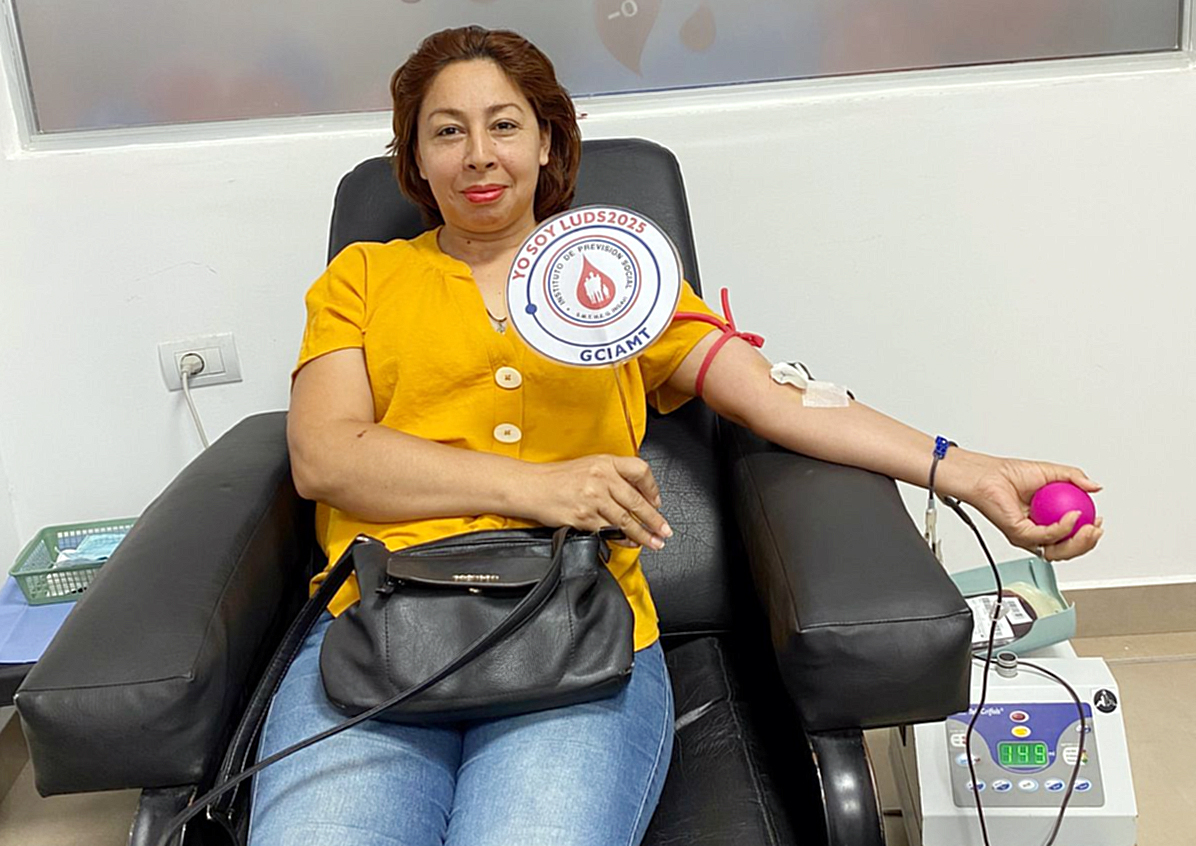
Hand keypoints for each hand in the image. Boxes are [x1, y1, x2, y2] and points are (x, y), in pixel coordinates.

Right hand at [523, 454, 672, 548]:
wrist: (531, 487)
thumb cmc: (558, 477)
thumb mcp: (590, 465)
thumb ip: (614, 475)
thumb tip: (639, 493)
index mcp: (605, 462)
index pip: (640, 471)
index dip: (653, 489)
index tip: (657, 502)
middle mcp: (601, 478)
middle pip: (637, 501)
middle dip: (654, 519)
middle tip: (665, 531)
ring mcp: (593, 499)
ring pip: (626, 520)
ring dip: (644, 534)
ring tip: (654, 542)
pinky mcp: (584, 518)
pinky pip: (609, 531)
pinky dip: (623, 539)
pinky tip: (631, 543)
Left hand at [963, 457, 1104, 561]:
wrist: (989, 474)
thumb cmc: (1010, 474)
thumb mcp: (1052, 472)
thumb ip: (1076, 478)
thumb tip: (1096, 487)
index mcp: (1047, 521)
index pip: (1072, 536)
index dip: (1088, 535)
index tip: (1099, 522)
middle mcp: (1037, 532)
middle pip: (1068, 550)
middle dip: (1087, 544)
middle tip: (1096, 529)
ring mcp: (1028, 536)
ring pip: (1058, 550)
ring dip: (1079, 542)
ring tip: (1089, 527)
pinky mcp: (1019, 534)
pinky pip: (1045, 537)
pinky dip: (1062, 529)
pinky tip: (1072, 517)